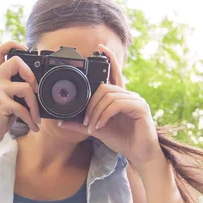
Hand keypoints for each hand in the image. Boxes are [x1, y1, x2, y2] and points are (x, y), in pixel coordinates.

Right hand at [0, 40, 41, 150]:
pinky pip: (23, 108)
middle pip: (16, 61)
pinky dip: (31, 119)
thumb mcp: (6, 100)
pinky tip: (33, 126)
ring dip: (35, 106)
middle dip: (31, 75)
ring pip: (26, 88)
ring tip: (36, 117)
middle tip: (35, 91)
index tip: (25, 49)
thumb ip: (16, 90)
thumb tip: (37, 87)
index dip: (12, 44)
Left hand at [57, 44, 162, 163]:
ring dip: (96, 112)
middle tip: (86, 122)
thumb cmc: (122, 140)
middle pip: (105, 87)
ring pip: (109, 96)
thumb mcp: (97, 130)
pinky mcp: (140, 108)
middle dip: (91, 104)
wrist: (139, 154)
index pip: (115, 73)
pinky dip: (105, 114)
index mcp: (120, 96)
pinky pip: (117, 104)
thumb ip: (81, 125)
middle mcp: (129, 95)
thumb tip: (62, 122)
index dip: (109, 59)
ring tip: (93, 126)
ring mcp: (136, 100)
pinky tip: (101, 125)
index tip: (100, 47)